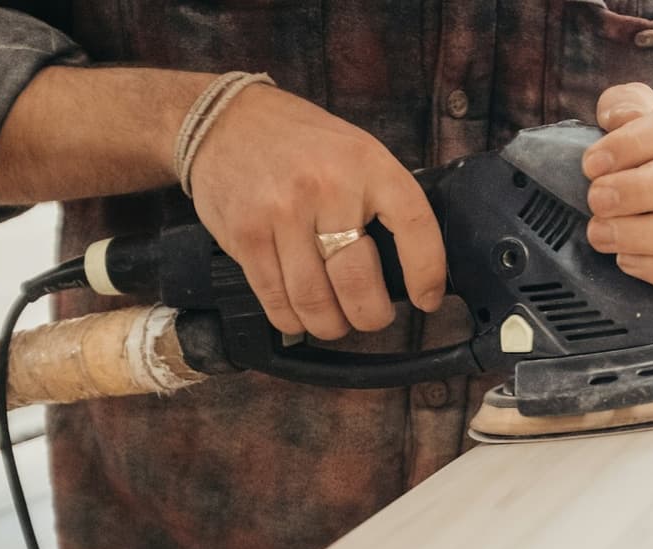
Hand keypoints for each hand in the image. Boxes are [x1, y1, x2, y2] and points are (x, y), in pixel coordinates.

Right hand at [188, 84, 445, 339]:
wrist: (224, 119)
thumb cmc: (300, 142)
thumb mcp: (356, 151)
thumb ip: (381, 199)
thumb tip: (407, 266)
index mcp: (368, 165)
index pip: (414, 226)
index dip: (426, 273)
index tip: (427, 299)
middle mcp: (326, 188)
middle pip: (358, 281)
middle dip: (370, 315)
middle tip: (371, 317)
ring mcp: (282, 213)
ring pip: (314, 300)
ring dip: (330, 325)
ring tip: (335, 322)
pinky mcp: (246, 235)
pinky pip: (275, 297)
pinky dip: (291, 318)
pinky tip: (300, 316)